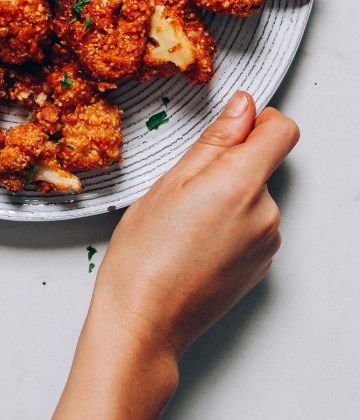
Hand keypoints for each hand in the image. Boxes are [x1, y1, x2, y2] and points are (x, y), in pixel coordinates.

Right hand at [54, 92, 299, 419]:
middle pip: (262, 164)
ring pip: (253, 196)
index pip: (283, 131)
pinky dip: (229, 224)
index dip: (258, 120)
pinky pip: (251, 226)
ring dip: (227, 197)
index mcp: (242, 184)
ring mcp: (266, 243)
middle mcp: (265, 213)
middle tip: (184, 189)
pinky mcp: (260, 266)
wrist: (145, 321)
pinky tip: (194, 242)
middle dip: (228, 165)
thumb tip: (243, 107)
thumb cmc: (146, 254)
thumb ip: (216, 140)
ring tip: (184, 221)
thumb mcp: (171, 181)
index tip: (231, 127)